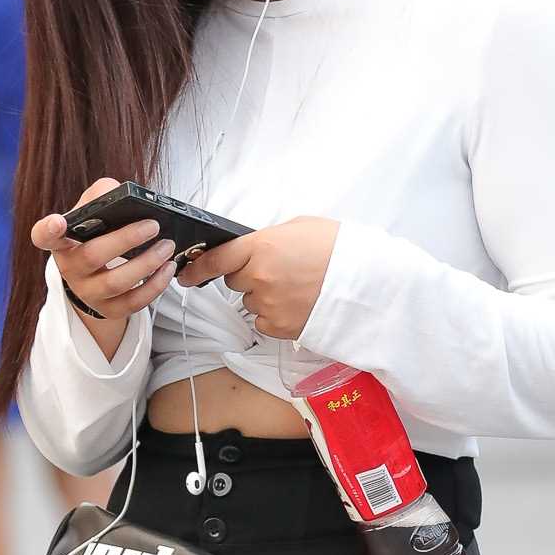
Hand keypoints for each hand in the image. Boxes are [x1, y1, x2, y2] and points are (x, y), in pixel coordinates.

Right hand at [30, 178, 179, 325]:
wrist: (97, 274)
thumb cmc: (96, 235)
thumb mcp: (93, 211)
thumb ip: (102, 194)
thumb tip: (119, 192)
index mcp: (61, 241)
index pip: (44, 236)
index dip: (48, 229)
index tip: (58, 221)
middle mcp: (69, 269)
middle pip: (92, 256)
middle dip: (126, 240)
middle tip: (152, 225)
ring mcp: (88, 293)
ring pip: (116, 282)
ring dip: (147, 263)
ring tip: (167, 246)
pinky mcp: (108, 310)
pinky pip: (133, 303)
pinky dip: (155, 286)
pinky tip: (167, 268)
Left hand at [173, 214, 339, 341]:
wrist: (368, 282)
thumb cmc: (339, 249)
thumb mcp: (300, 227)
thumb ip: (269, 238)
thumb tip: (254, 248)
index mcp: (261, 247)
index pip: (215, 259)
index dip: (197, 267)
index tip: (186, 273)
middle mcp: (259, 277)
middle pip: (235, 281)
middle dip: (250, 276)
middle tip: (280, 270)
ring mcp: (269, 304)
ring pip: (251, 302)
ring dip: (265, 296)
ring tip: (297, 288)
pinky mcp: (281, 327)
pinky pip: (265, 322)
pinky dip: (277, 315)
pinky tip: (298, 304)